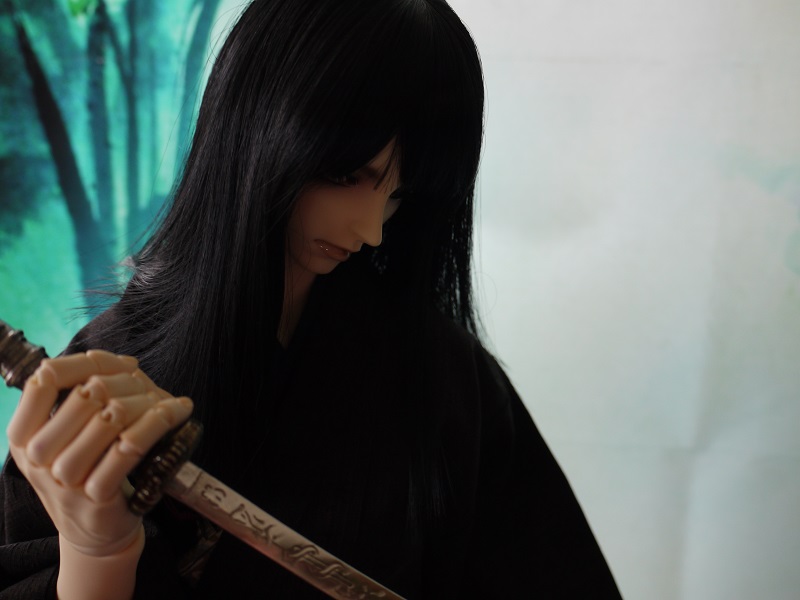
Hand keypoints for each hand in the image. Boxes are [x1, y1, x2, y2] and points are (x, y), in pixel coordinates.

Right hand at [6, 350, 192, 557]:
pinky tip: (175, 413)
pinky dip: (158, 423)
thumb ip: (78, 398)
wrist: (95, 529)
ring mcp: (66, 478)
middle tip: (147, 385)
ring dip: (146, 403)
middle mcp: (38, 457)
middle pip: (84, 395)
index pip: (43, 381)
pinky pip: (131, 446)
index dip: (82, 364)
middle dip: (124, 382)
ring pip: (110, 418)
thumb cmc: (84, 472)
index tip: (112, 368)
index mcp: (24, 436)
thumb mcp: (66, 438)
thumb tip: (121, 361)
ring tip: (166, 401)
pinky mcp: (98, 495)